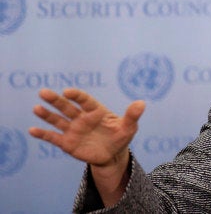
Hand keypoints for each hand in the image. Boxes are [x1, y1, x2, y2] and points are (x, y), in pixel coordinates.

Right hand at [29, 88, 144, 167]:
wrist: (112, 155)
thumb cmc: (120, 137)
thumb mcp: (129, 127)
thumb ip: (132, 116)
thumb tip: (142, 103)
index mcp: (95, 111)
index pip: (85, 101)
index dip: (77, 96)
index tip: (68, 92)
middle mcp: (81, 118)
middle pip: (67, 107)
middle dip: (56, 100)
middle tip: (43, 92)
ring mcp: (73, 129)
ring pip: (58, 120)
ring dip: (47, 114)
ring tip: (37, 108)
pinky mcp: (67, 143)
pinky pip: (53, 137)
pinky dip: (43, 134)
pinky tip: (32, 130)